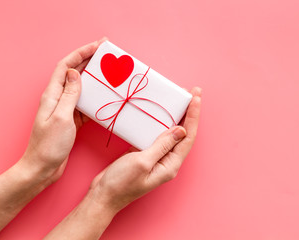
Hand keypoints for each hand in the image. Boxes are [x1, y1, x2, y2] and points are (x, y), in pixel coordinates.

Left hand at [20, 39, 105, 184]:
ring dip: (95, 80)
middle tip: (108, 56)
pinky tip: (106, 98)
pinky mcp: (71, 120)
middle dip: (90, 62)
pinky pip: (86, 105)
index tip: (98, 45)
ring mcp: (65, 109)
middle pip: (75, 74)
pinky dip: (96, 99)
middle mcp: (58, 99)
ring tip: (111, 74)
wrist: (43, 168)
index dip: (81, 53)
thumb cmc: (49, 145)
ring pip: (82, 88)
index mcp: (52, 95)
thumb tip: (74, 72)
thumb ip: (69, 94)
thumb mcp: (61, 117)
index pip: (66, 66)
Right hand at [89, 87, 201, 212]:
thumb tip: (181, 129)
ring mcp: (156, 158)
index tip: (196, 97)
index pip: (188, 137)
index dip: (193, 116)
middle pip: (183, 134)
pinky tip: (158, 113)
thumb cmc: (121, 183)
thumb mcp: (142, 162)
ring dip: (175, 116)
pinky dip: (159, 123)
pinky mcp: (144, 154)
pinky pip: (156, 136)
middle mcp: (166, 161)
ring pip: (170, 133)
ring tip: (179, 99)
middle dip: (188, 113)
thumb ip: (162, 145)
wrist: (103, 196)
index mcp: (170, 165)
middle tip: (192, 92)